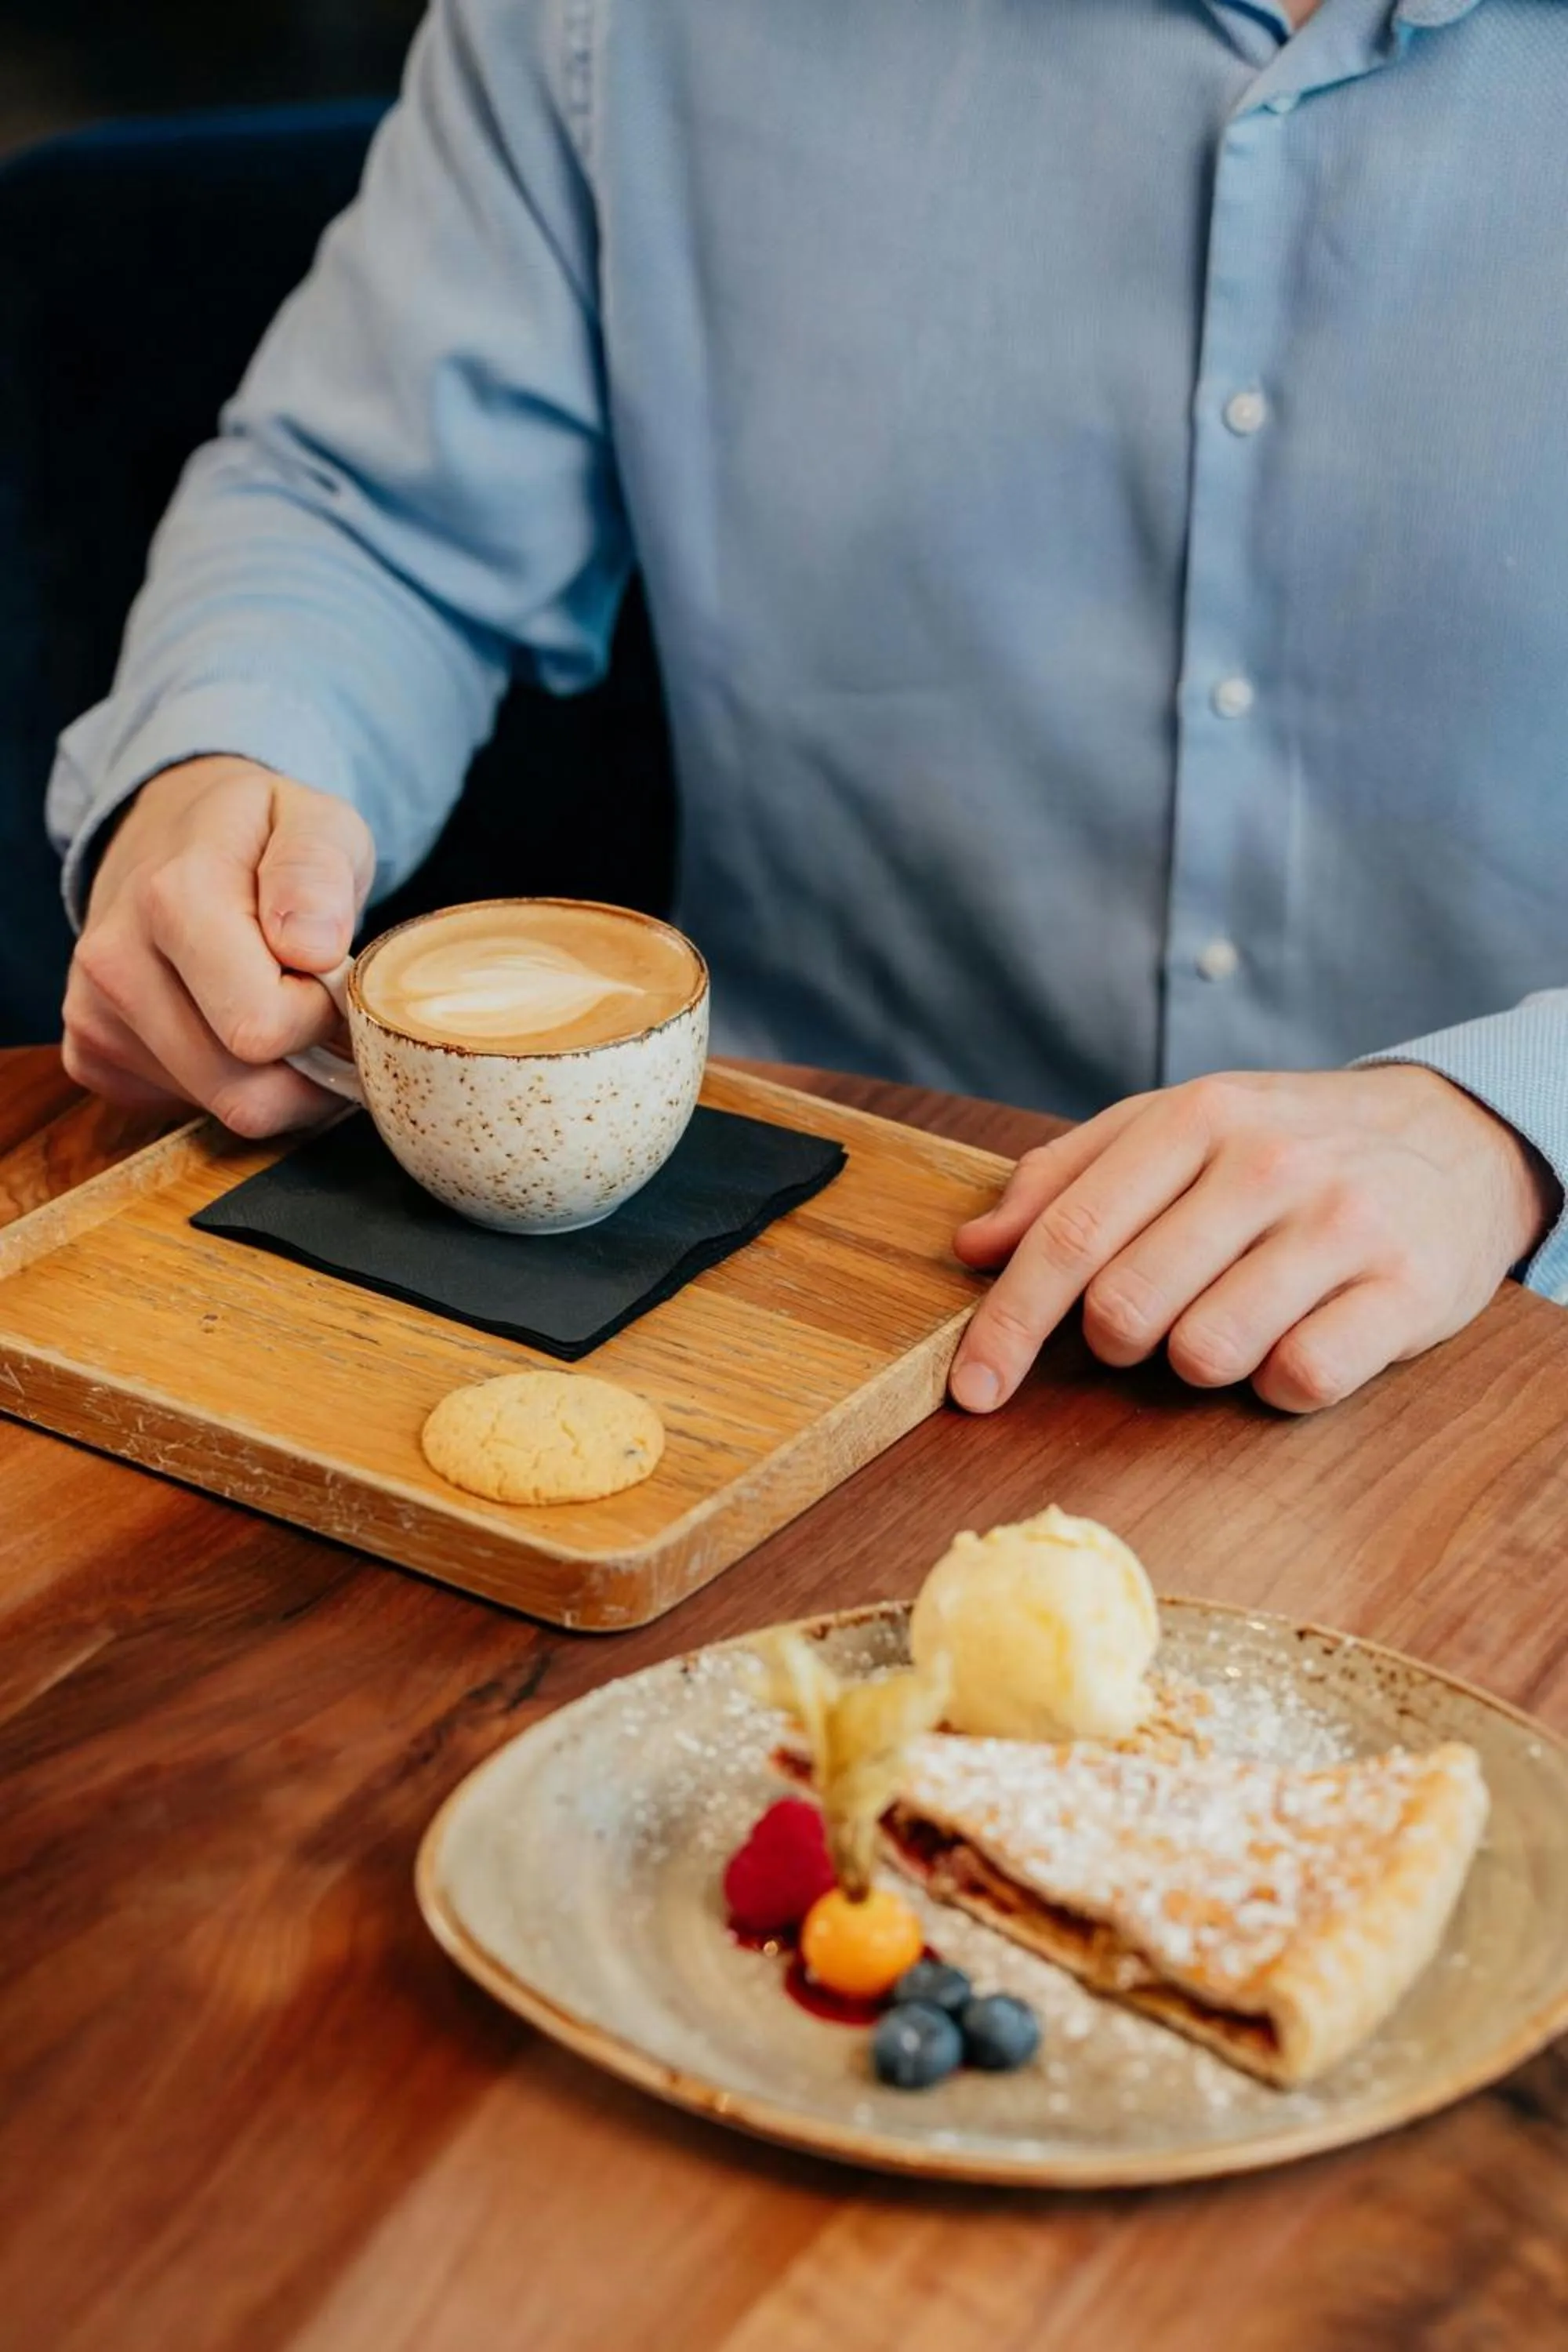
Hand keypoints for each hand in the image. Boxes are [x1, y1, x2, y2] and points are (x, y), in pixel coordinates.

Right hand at [63, 756, 375, 1136]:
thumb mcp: (314, 820)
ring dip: (274, 1077)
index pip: (265, 1028)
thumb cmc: (259, 833)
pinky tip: (229, 1020)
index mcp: (170, 899)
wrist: (169, 831)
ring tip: (277, 1006)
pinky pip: (189, 1110)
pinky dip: (230, 1080)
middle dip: (305, 1061)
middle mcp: (115, 964)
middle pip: (245, 1092)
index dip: (323, 1015)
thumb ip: (319, 871)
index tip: (329, 975)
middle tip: (315, 1002)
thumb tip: (312, 949)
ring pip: (224, 1109)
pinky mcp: (91, 1054)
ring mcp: (94, 1016)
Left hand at [949, 1067, 1557, 1415]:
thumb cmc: (1288, 1144)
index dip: (1007, 1324)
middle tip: (1151, 1320)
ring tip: (1236, 1314)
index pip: (1069, 1236)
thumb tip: (976, 1247)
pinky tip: (1296, 1338)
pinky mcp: (1405, 1290)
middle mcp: (1267, 1164)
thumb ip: (1069, 1179)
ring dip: (1200, 1360)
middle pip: (1126, 1308)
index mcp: (1195, 1118)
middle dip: (1116, 1340)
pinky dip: (1279, 1381)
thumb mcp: (1177, 1129)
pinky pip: (1297, 1380)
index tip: (971, 1389)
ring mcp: (1341, 1225)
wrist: (1456, 1140)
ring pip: (1205, 1352)